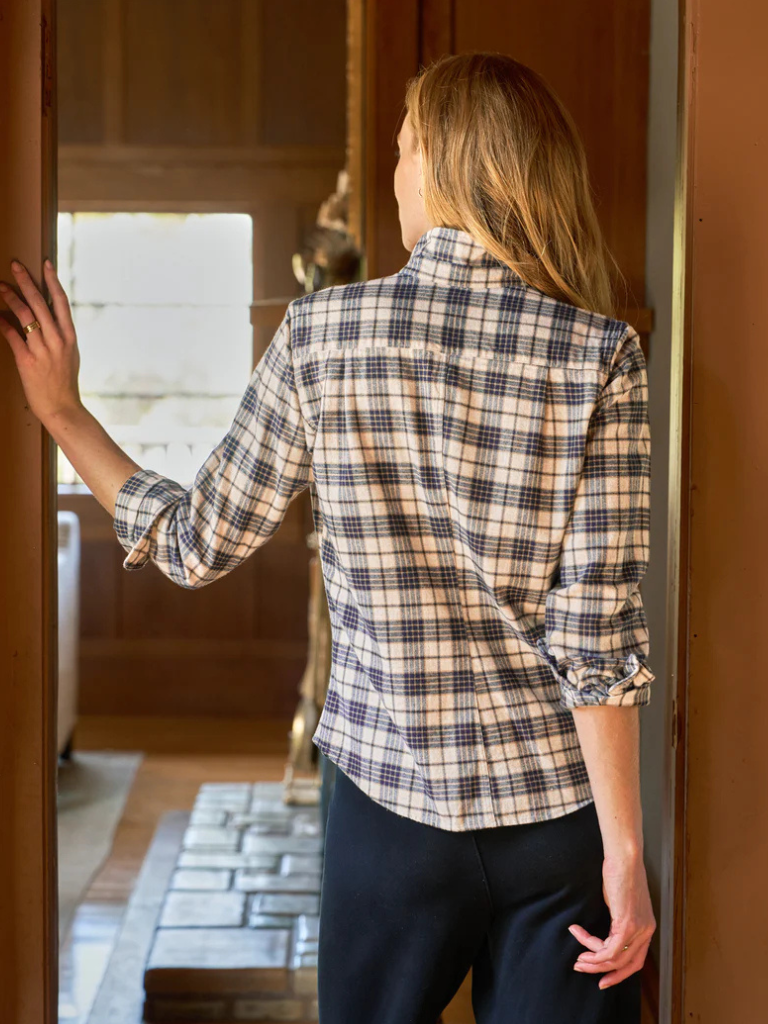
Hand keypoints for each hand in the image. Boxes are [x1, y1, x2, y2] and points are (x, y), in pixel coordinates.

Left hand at [0, 258, 82, 423]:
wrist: (62, 408)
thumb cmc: (64, 383)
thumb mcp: (69, 355)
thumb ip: (59, 335)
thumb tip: (47, 317)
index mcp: (69, 337)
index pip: (61, 302)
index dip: (52, 281)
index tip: (45, 264)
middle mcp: (57, 340)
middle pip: (39, 303)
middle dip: (25, 281)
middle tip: (15, 266)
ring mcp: (42, 350)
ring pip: (25, 316)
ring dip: (10, 298)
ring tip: (0, 287)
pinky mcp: (27, 361)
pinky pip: (12, 336)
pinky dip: (3, 323)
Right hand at [568, 852, 655, 989]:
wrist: (624, 857)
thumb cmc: (621, 872)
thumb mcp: (621, 902)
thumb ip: (619, 919)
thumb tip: (606, 932)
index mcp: (647, 928)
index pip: (635, 962)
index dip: (618, 974)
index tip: (602, 978)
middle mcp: (645, 933)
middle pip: (625, 965)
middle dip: (602, 971)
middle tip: (582, 967)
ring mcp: (638, 930)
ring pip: (614, 959)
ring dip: (592, 959)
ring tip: (577, 955)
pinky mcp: (626, 924)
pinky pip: (607, 948)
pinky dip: (590, 945)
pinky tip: (577, 933)